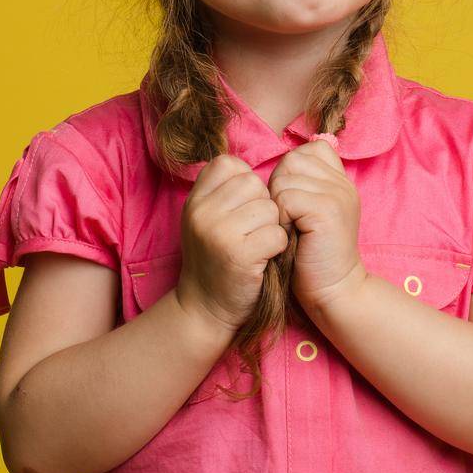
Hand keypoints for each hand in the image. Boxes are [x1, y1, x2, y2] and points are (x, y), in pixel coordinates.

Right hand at [173, 154, 291, 331]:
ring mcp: (219, 233)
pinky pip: (277, 235)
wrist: (204, 309)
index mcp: (194, 199)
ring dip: (272, 228)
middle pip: (255, 184)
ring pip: (270, 209)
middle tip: (251, 231)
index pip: (230, 164)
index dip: (245, 183)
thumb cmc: (214, 260)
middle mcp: (202, 212)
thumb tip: (256, 168)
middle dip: (262, 206)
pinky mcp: (239, 255)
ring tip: (256, 246)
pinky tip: (263, 259)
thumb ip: (223, 192)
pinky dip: (278, 248)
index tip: (241, 209)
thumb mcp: (205, 219)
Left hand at [268, 140, 368, 316]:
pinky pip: (286, 197)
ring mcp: (337, 193)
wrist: (334, 291)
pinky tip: (291, 236)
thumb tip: (268, 168)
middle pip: (291, 160)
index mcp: (340, 180)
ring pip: (285, 178)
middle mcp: (342, 182)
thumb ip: (301, 186)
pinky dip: (281, 218)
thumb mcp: (309, 214)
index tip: (294, 204)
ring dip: (278, 205)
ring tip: (291, 229)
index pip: (308, 150)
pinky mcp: (327, 209)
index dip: (291, 174)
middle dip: (280, 188)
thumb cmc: (311, 256)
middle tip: (289, 219)